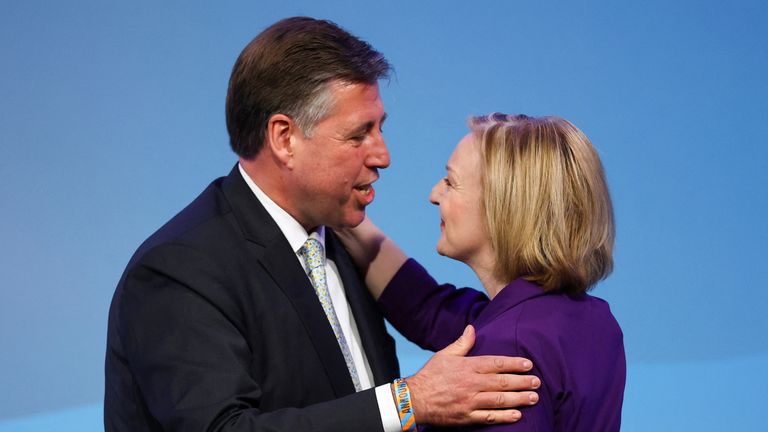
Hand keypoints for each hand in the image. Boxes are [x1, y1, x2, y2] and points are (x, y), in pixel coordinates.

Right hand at [405, 325, 539, 425]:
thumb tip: (472, 328)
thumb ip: (462, 343)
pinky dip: (505, 417)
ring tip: (533, 398)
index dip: (514, 363)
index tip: (528, 364)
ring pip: (500, 400)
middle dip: (522, 382)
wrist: (415, 399)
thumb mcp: (445, 355)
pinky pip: (489, 417)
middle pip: (502, 382)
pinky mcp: (467, 416)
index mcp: (467, 367)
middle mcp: (471, 384)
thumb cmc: (430, 375)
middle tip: (537, 382)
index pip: (496, 363)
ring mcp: (470, 402)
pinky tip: (517, 415)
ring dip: (519, 399)